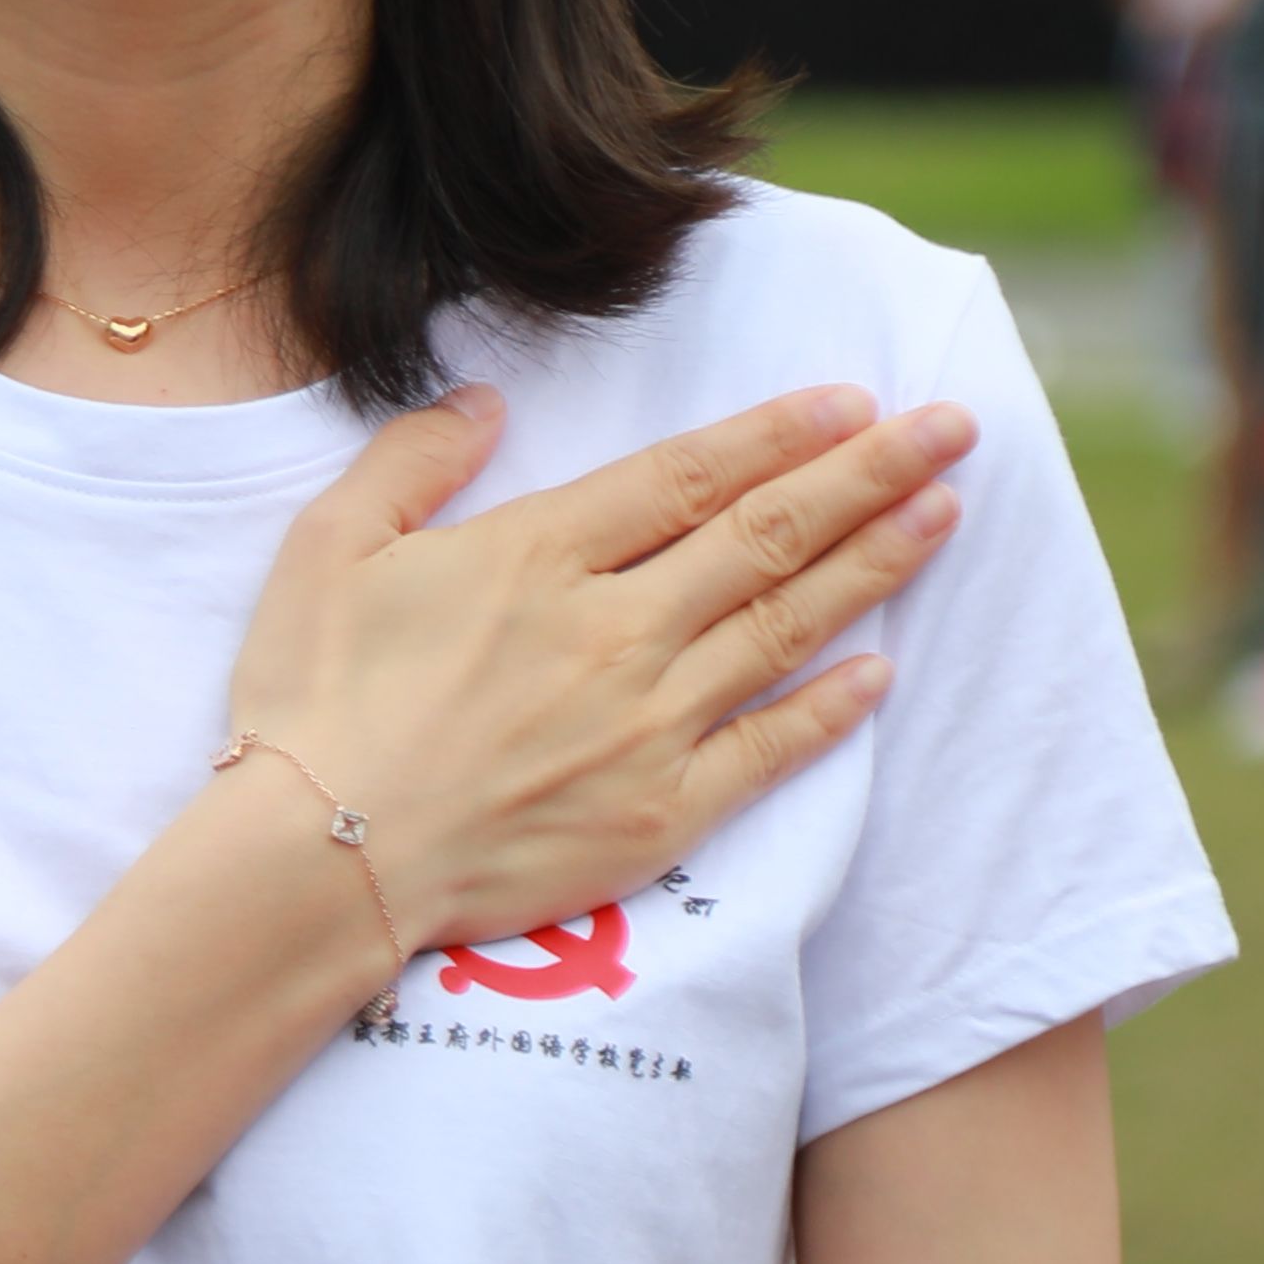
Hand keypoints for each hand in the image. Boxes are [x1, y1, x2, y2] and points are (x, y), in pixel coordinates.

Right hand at [215, 384, 966, 962]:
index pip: (689, 475)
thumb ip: (410, 462)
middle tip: (952, 427)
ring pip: (786, 624)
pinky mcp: (661, 812)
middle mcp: (615, 628)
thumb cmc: (311, 702)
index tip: (852, 399)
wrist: (318, 864)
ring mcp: (649, 722)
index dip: (779, 432)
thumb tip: (484, 403)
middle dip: (869, 473)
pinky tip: (881, 671)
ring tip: (945, 512)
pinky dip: (832, 708)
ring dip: (876, 563)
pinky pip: (770, 748)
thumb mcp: (325, 550)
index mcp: (538, 554)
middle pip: (767, 534)